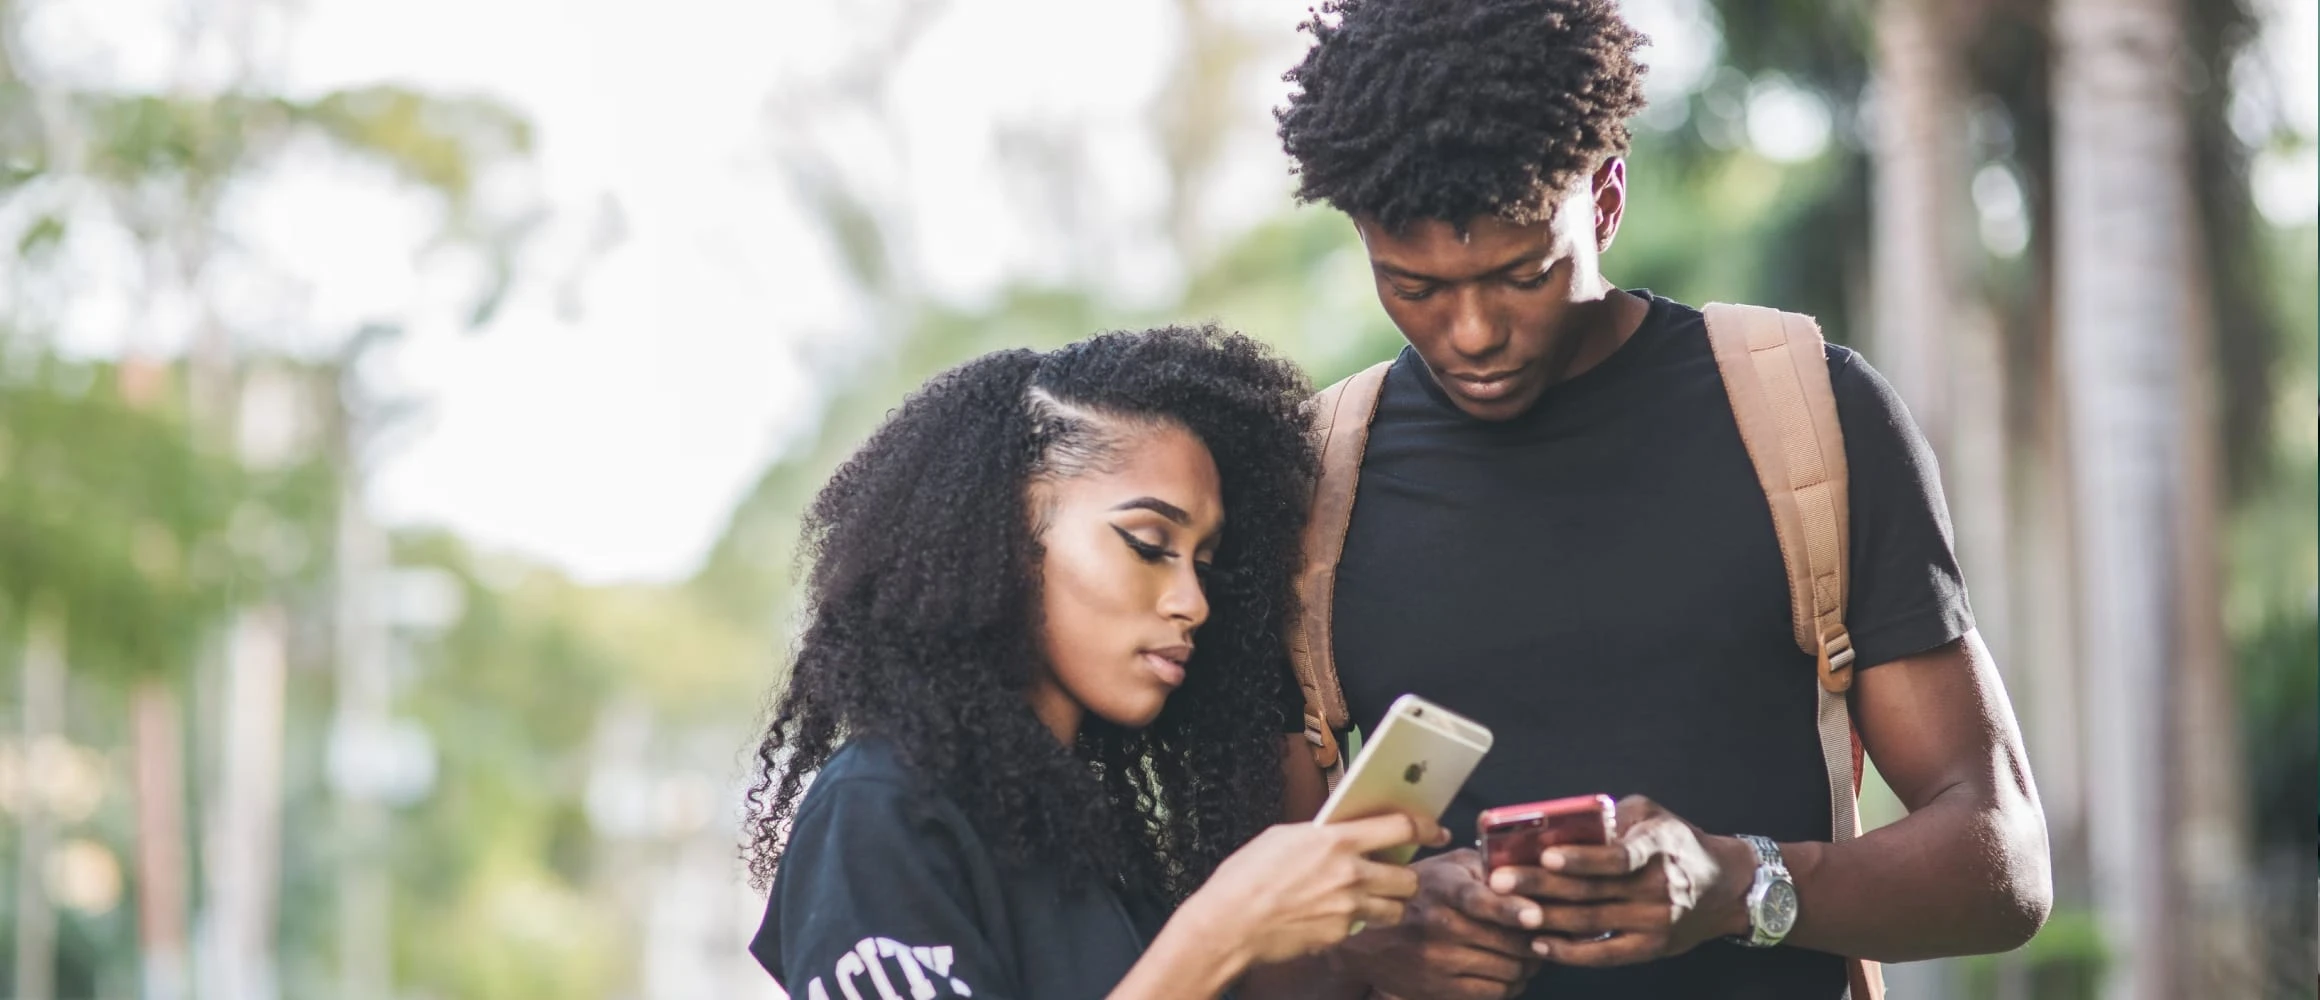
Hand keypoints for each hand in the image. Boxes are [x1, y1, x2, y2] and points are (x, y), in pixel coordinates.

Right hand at [1180, 813, 1445, 966]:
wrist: (1229, 925)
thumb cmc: (1246, 878)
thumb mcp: (1283, 837)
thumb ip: (1322, 834)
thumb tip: (1343, 831)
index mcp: (1336, 840)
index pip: (1401, 827)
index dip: (1426, 827)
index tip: (1435, 830)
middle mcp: (1350, 874)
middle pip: (1409, 876)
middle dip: (1405, 875)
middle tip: (1394, 872)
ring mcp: (1348, 909)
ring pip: (1395, 908)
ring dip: (1389, 902)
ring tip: (1369, 897)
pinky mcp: (1340, 935)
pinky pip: (1364, 927)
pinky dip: (1358, 922)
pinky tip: (1334, 915)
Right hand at [1333, 848, 1543, 999]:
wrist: (1368, 940)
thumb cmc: (1419, 893)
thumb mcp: (1445, 866)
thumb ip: (1484, 865)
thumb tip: (1525, 873)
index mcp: (1443, 889)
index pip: (1479, 900)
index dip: (1510, 909)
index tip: (1536, 916)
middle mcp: (1440, 926)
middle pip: (1507, 942)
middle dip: (1535, 941)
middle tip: (1542, 936)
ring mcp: (1439, 962)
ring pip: (1507, 971)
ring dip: (1527, 965)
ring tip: (1528, 955)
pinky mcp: (1439, 989)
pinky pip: (1494, 992)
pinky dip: (1511, 985)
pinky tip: (1511, 973)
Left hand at [1486, 795, 1756, 966]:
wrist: (1726, 886)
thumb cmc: (1676, 842)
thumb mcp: (1652, 815)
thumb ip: (1612, 816)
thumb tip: (1559, 819)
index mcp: (1658, 847)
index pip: (1617, 857)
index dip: (1581, 859)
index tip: (1546, 856)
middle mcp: (1657, 888)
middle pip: (1591, 891)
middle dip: (1539, 887)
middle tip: (1498, 881)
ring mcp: (1654, 922)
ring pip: (1590, 922)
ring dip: (1545, 918)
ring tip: (1506, 910)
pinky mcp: (1649, 947)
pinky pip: (1603, 954)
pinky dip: (1569, 952)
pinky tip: (1538, 943)